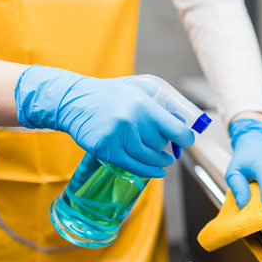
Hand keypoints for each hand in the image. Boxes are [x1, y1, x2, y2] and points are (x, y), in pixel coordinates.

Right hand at [15, 65, 194, 177]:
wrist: (75, 100)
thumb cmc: (111, 94)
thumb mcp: (139, 89)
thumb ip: (160, 103)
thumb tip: (184, 121)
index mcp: (144, 104)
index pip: (176, 130)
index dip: (185, 139)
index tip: (186, 142)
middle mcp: (132, 120)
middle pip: (161, 145)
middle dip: (164, 146)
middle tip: (163, 145)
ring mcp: (118, 137)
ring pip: (149, 157)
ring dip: (159, 161)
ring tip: (164, 160)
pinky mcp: (106, 149)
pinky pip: (133, 166)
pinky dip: (149, 172)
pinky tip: (158, 172)